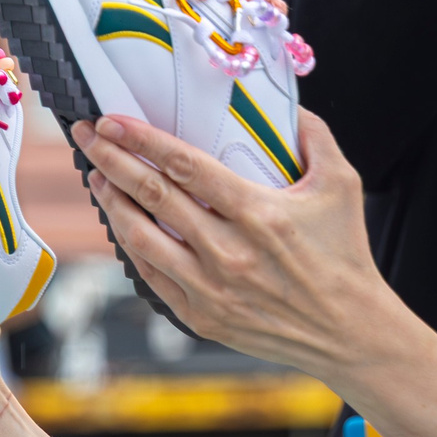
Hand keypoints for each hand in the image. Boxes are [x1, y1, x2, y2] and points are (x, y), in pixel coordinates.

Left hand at [75, 110, 436, 436]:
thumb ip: (314, 137)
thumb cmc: (346, 255)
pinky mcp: (200, 317)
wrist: (349, 332)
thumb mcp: (342, 185)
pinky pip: (150, 274)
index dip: (143, 140)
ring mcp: (210, 289)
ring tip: (97, 176)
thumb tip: (287, 105)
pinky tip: (123, 223)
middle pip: (152, 195)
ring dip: (112, 202)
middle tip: (87, 137)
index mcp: (259, 214)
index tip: (113, 122)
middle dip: (112, 160)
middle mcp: (228, 252)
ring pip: (140, 237)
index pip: (185, 166)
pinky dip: (131, 245)